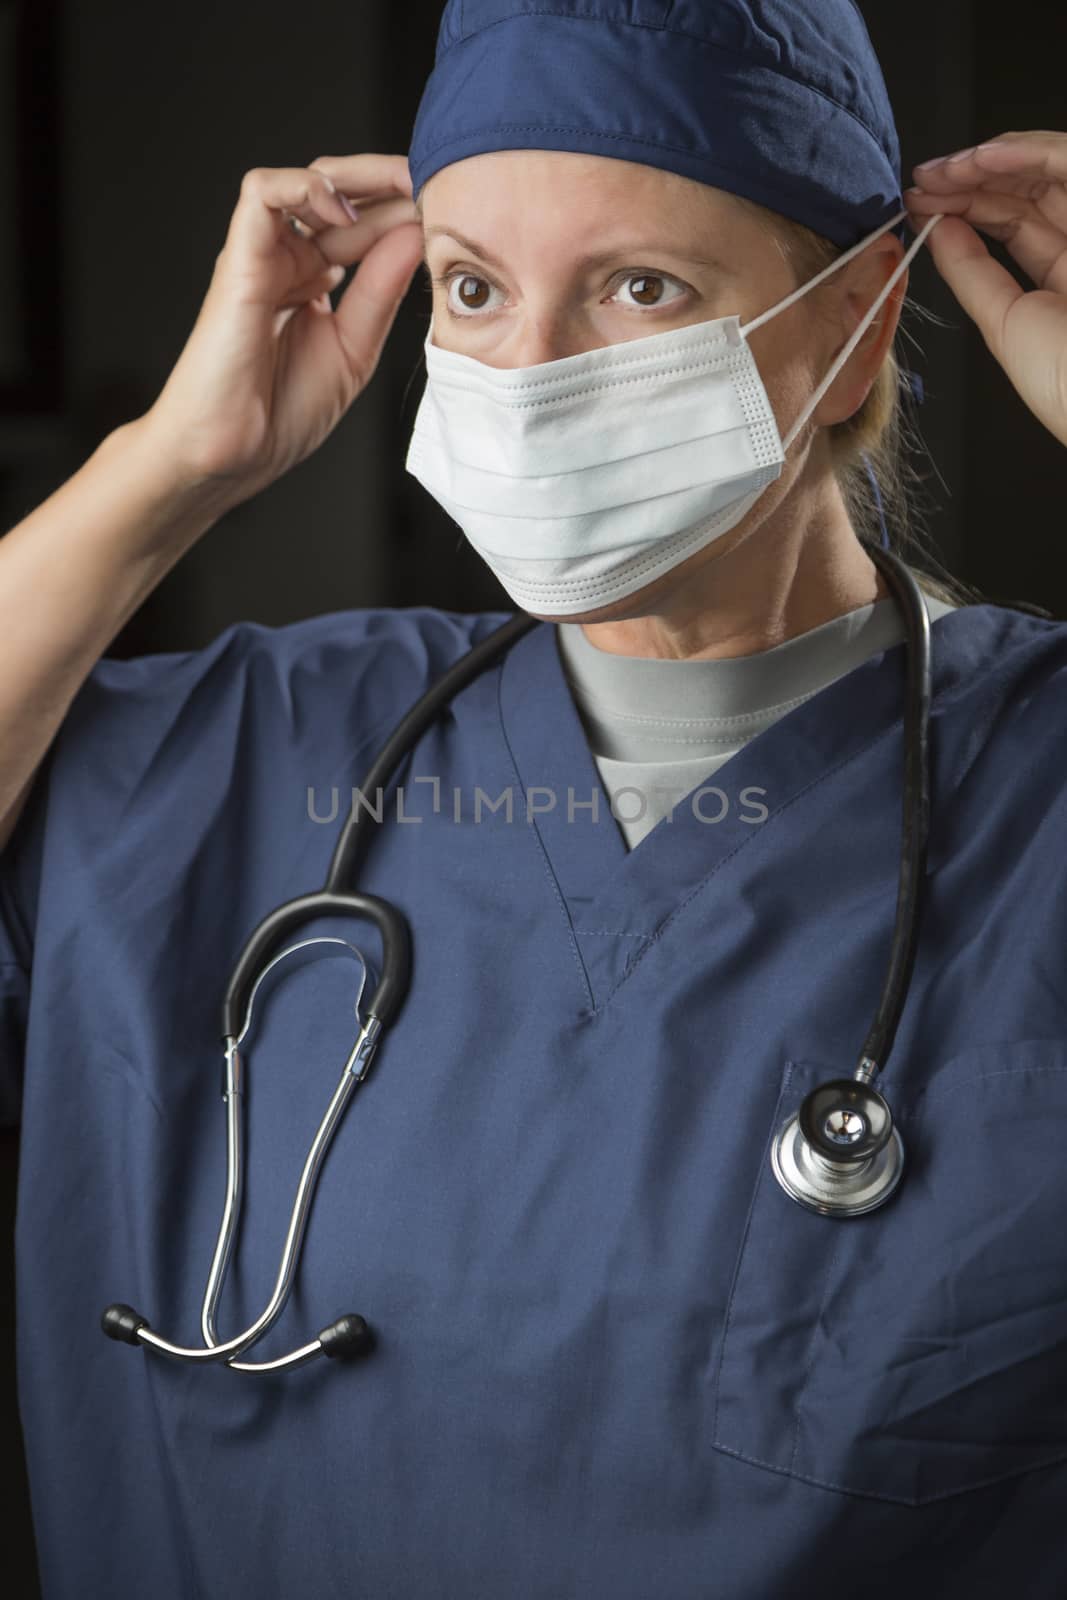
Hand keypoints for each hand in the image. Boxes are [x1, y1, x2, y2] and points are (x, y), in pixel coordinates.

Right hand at [137, 154, 423, 505]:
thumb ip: (380, 292)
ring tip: (403, 190)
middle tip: (439, 186)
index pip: (363, 223)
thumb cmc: (279, 413)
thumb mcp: (353, 349)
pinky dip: (305, 187)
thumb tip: (414, 235)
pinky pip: (262, 192)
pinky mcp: (238, 260)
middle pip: (341, 192)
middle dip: (393, 184)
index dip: (404, 211)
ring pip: (308, 180)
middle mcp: (288, 259)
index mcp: (314, 279)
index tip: (451, 214)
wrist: (231, 455)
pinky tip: (344, 212)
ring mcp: (263, 256)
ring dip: (360, 177)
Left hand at [905, 131, 1066, 447]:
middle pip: (1028, 190)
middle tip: (923, 180)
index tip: (920, 203)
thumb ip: (971, 274)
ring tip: (940, 170)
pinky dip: (1025, 153)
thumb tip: (936, 230)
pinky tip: (980, 158)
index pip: (1015, 225)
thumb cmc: (1065, 381)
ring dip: (989, 162)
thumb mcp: (1005, 323)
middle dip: (970, 181)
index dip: (967, 209)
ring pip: (1048, 168)